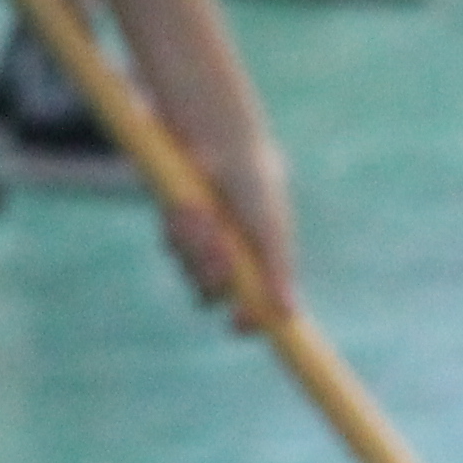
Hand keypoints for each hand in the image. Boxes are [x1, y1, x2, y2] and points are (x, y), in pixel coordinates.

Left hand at [162, 141, 295, 332]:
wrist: (216, 138)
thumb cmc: (252, 180)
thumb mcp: (270, 226)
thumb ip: (279, 268)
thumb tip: (290, 313)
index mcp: (259, 255)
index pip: (253, 302)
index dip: (247, 319)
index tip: (239, 324)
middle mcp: (230, 251)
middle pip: (213, 293)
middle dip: (213, 277)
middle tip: (220, 251)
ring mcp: (202, 238)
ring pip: (190, 272)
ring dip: (197, 251)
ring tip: (208, 218)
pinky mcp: (178, 223)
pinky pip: (172, 247)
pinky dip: (181, 233)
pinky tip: (192, 206)